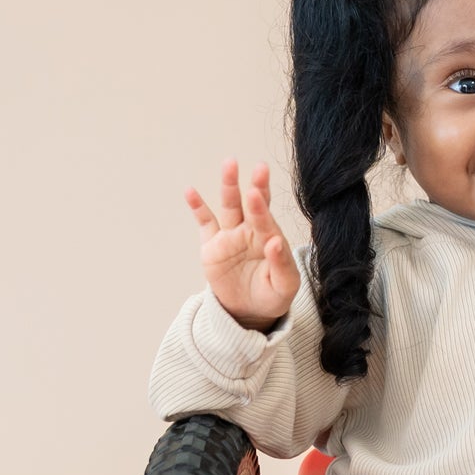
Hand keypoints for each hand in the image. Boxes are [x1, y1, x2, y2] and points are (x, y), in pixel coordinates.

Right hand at [187, 159, 300, 330]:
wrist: (249, 310)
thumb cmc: (272, 295)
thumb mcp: (283, 286)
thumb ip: (282, 265)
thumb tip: (276, 242)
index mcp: (270, 239)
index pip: (266, 220)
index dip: (261, 207)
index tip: (256, 193)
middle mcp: (251, 232)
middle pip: (252, 204)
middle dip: (255, 186)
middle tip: (259, 167)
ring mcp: (231, 236)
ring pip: (230, 206)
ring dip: (229, 186)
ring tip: (229, 164)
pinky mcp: (212, 245)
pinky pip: (204, 222)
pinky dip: (197, 207)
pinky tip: (190, 191)